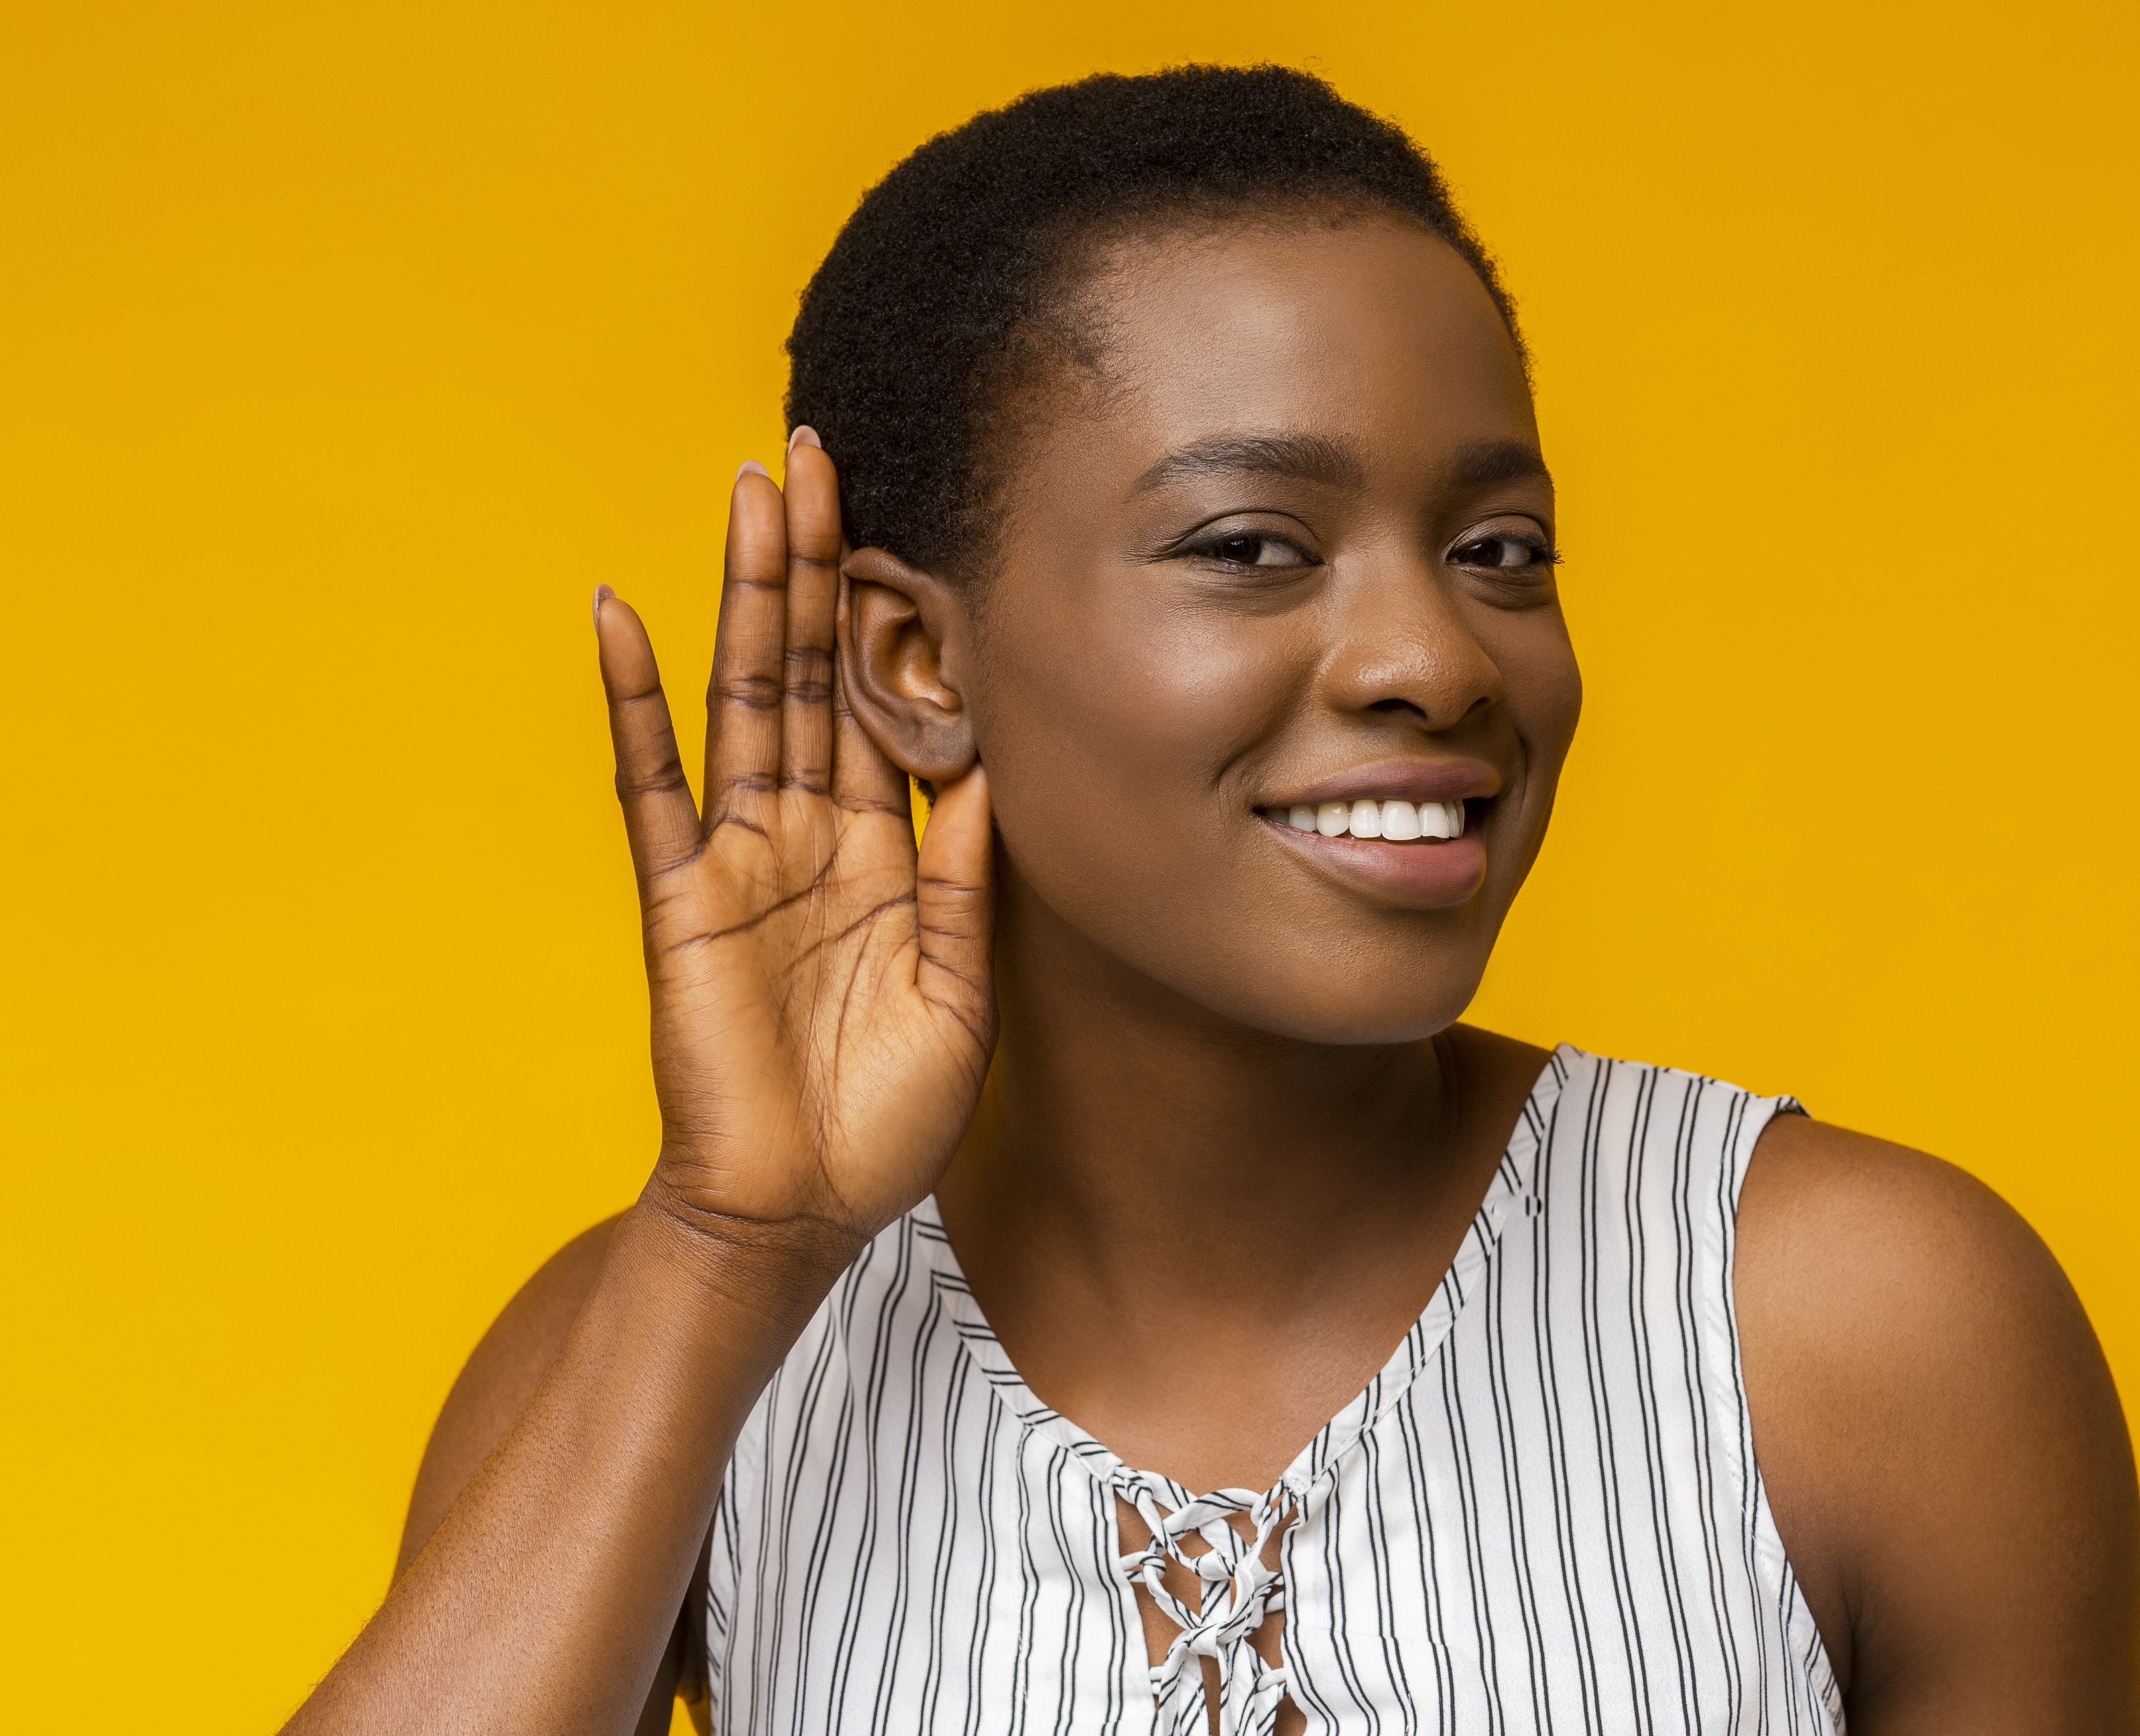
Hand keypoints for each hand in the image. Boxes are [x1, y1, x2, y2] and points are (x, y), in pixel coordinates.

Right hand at [592, 435, 993, 1253]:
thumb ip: (970, 880)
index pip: (888, 710)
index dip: (895, 623)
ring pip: (745, 695)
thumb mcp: (962, 993)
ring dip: (748, 593)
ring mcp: (740, 857)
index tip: (910, 527)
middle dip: (818, 566)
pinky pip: (652, 782)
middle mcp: (811, 838)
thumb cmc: (882, 1121)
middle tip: (819, 457)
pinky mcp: (680, 895)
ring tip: (751, 490)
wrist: (800, 1213)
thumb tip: (998, 765)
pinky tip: (620, 615)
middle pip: (813, 671)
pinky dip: (635, 700)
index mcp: (885, 858)